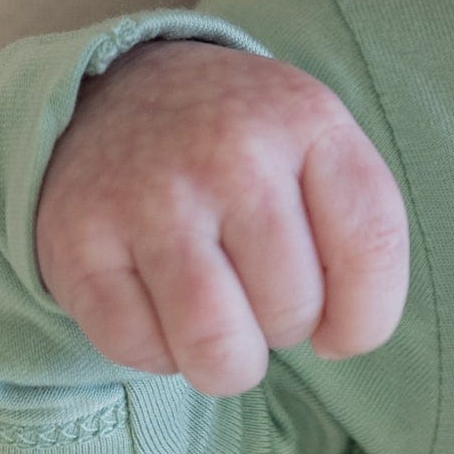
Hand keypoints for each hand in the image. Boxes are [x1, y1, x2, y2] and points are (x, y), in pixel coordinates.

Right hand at [34, 41, 409, 396]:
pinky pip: (138, 350)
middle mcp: (230, 152)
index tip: (341, 326)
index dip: (365, 318)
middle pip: (294, 310)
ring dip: (226, 363)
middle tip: (255, 288)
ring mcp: (151, 196)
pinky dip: (156, 352)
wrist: (115, 90)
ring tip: (220, 324)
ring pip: (217, 346)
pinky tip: (159, 305)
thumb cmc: (238, 144)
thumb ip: (357, 232)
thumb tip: (340, 339)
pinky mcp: (80, 241)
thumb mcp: (315, 144)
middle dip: (284, 328)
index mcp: (306, 121)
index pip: (373, 250)